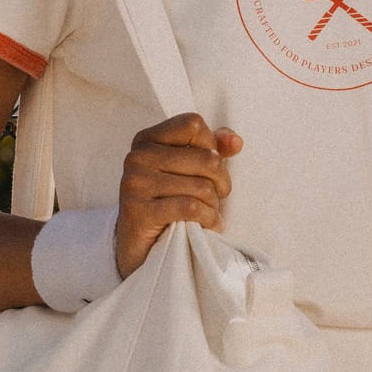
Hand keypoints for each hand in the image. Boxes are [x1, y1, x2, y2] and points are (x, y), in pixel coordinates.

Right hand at [116, 112, 241, 278]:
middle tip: (216, 197)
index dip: (212, 146)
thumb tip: (235, 141)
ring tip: (208, 213)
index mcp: (147, 139)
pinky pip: (190, 208)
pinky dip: (207, 218)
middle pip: (207, 158)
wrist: (138, 247)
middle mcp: (138, 156)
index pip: (194, 124)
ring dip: (213, 205)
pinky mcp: (138, 211)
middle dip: (221, 182)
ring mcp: (135, 183)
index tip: (210, 169)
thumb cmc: (168, 203)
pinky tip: (208, 224)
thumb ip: (211, 149)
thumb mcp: (188, 171)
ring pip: (202, 186)